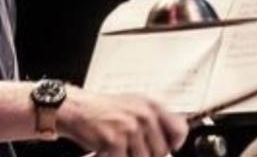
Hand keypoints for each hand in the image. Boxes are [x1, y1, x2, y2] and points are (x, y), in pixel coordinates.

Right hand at [57, 87, 187, 156]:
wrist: (76, 109)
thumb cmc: (103, 110)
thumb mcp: (134, 106)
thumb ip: (154, 122)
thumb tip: (173, 143)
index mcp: (152, 105)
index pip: (180, 130)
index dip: (174, 144)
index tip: (168, 147)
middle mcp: (144, 115)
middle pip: (161, 152)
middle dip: (146, 154)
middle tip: (131, 148)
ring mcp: (130, 128)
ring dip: (130, 156)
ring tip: (119, 147)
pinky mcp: (115, 140)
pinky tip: (106, 150)